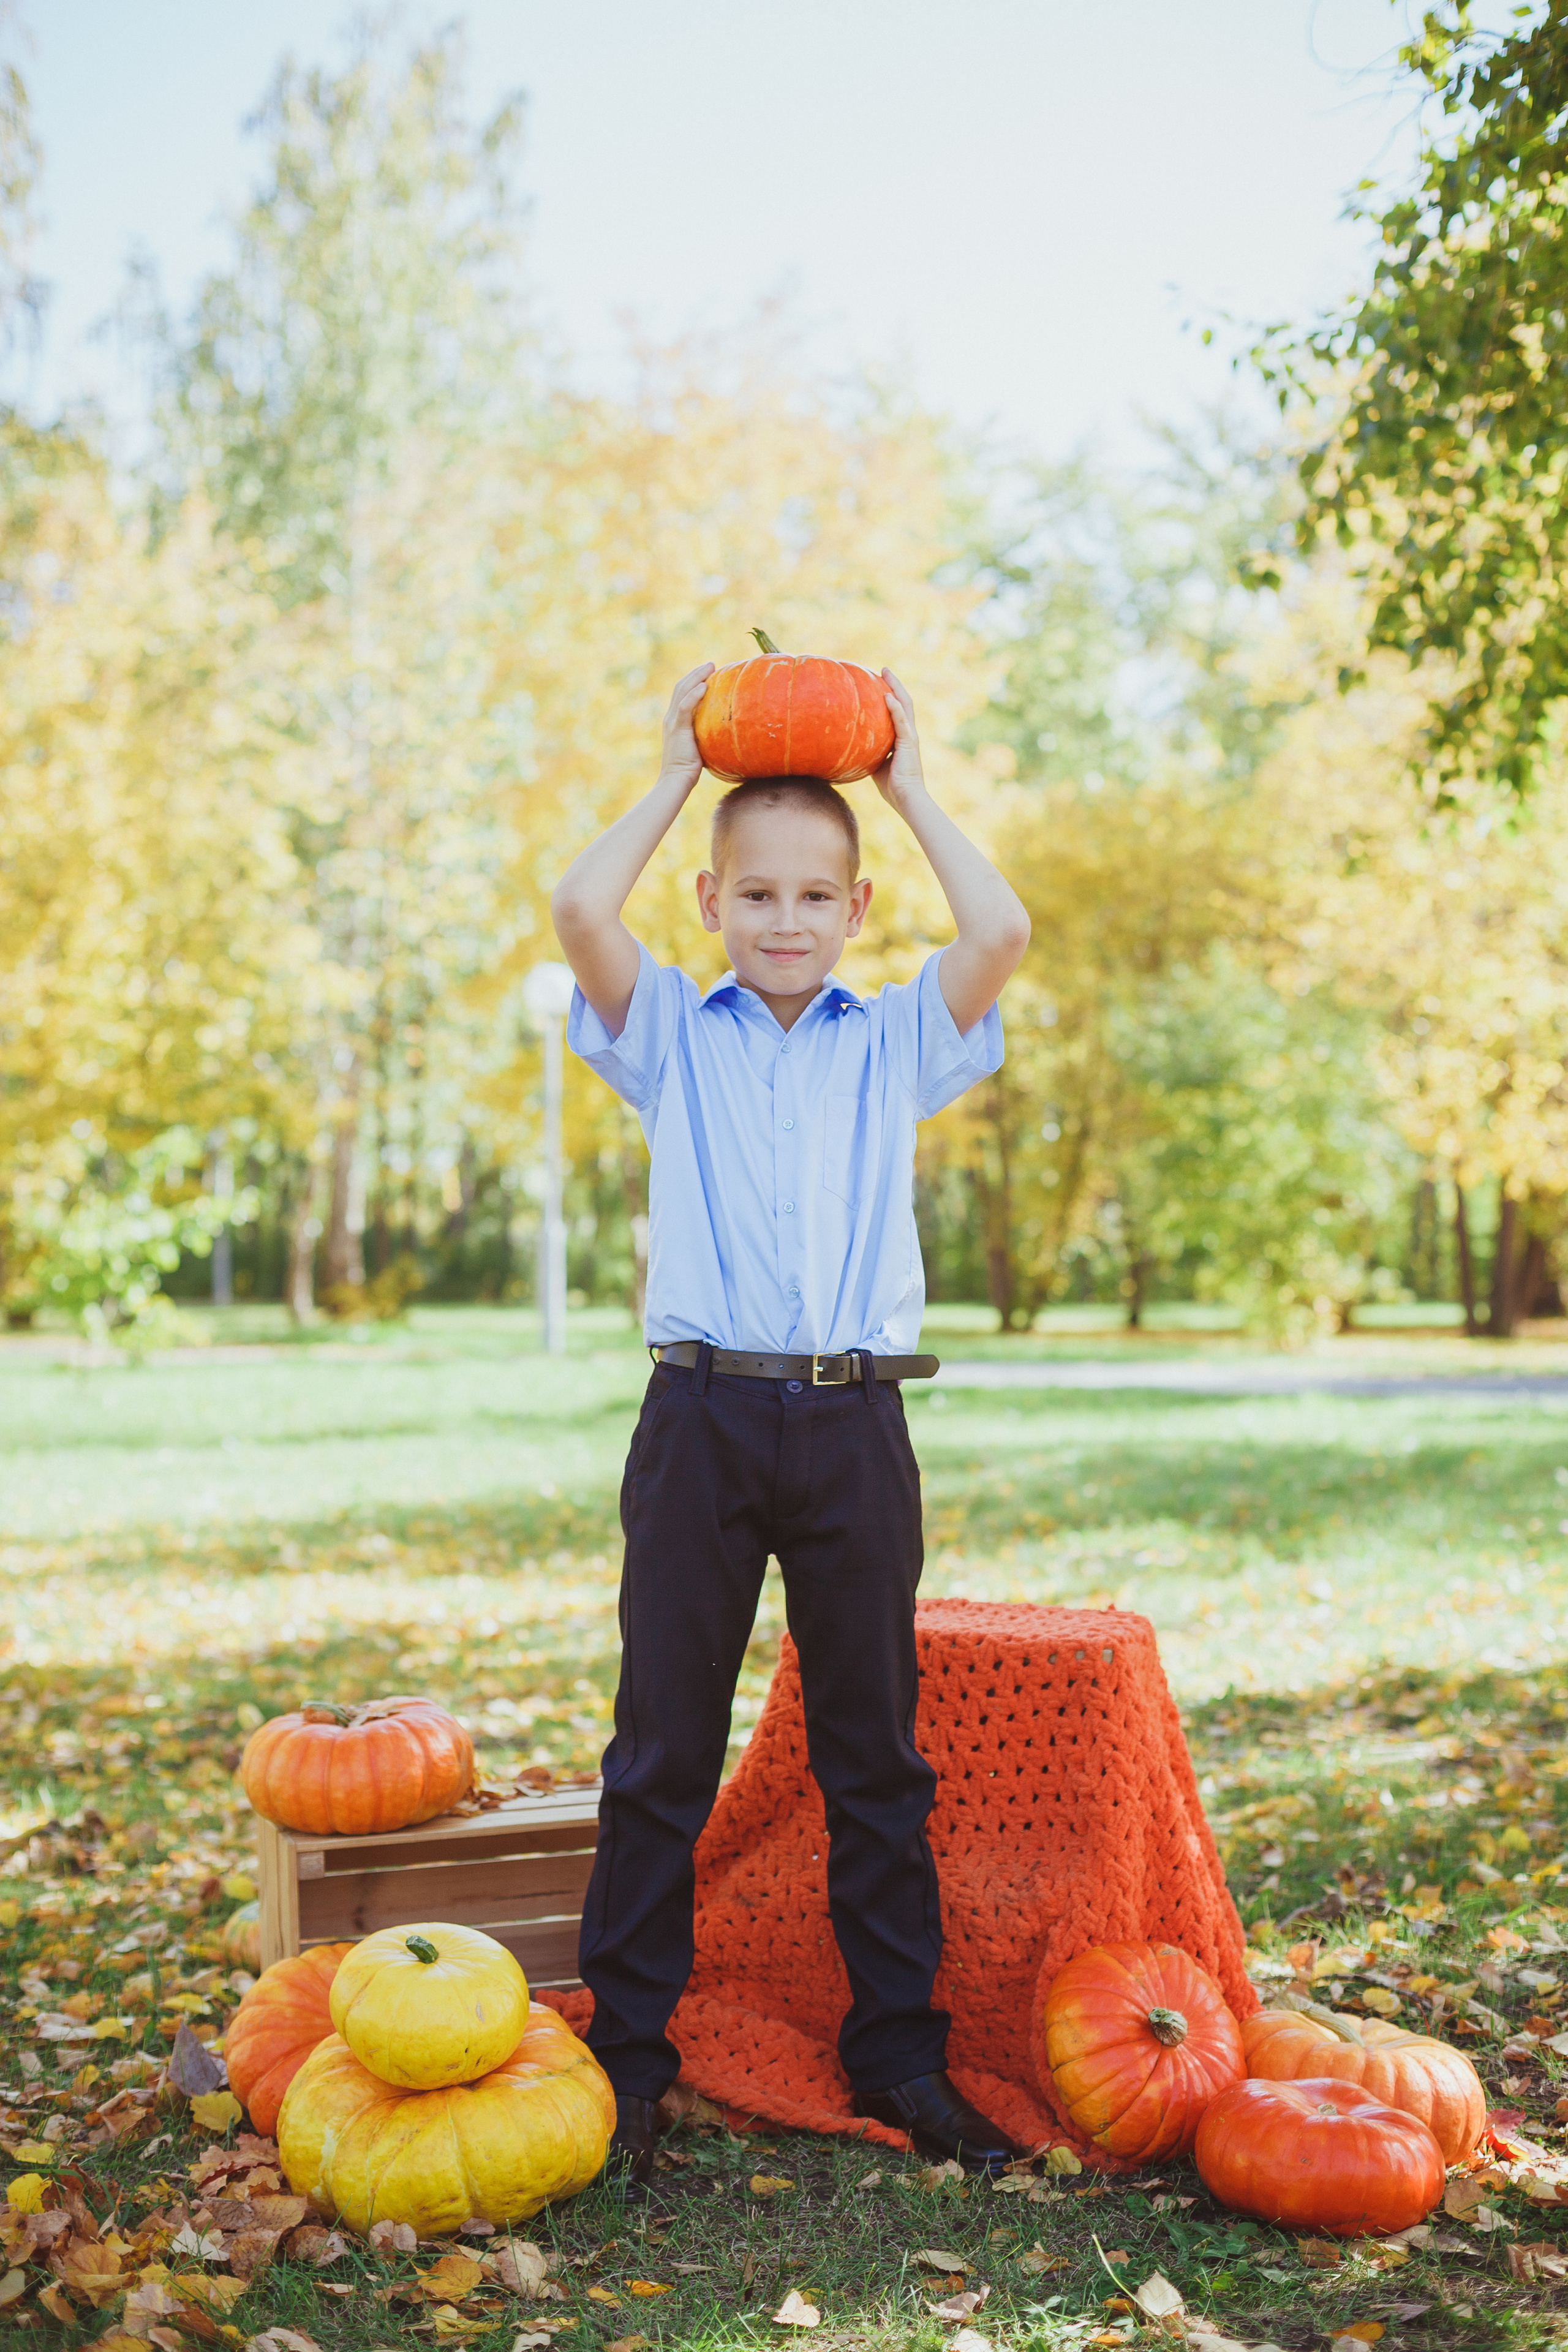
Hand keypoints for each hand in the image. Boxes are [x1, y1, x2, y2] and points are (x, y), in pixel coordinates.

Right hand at [660, 662, 715, 792]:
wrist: (676, 780)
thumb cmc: (689, 770)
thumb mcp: (699, 748)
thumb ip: (706, 736)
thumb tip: (726, 733)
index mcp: (674, 721)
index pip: (681, 694)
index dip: (693, 681)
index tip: (707, 674)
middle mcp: (670, 718)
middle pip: (681, 687)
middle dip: (696, 673)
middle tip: (711, 664)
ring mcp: (672, 722)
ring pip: (682, 691)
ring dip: (696, 677)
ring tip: (710, 667)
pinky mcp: (677, 729)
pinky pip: (685, 706)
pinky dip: (694, 694)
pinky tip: (705, 686)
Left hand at [872, 669, 927, 811]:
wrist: (906, 798)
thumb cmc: (891, 786)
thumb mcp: (875, 765)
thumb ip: (867, 753)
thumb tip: (847, 749)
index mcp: (902, 738)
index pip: (897, 711)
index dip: (890, 696)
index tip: (879, 683)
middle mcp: (908, 733)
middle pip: (903, 702)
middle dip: (894, 684)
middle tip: (883, 670)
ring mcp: (910, 736)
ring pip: (905, 705)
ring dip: (895, 688)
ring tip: (885, 673)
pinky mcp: (909, 742)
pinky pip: (901, 720)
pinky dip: (895, 707)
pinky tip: (886, 696)